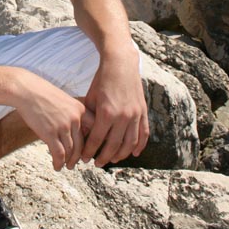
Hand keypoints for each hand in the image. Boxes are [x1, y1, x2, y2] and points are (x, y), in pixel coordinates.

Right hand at [15, 71, 94, 170]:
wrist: (25, 89)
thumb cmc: (41, 92)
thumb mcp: (63, 99)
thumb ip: (71, 113)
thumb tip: (73, 130)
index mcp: (79, 109)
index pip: (94, 129)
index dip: (93, 143)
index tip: (89, 150)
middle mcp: (75, 118)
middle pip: (82, 144)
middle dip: (79, 156)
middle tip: (76, 162)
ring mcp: (63, 126)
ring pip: (71, 151)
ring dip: (69, 161)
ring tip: (66, 166)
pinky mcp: (50, 133)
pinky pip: (59, 153)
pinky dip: (59, 163)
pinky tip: (57, 166)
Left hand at [81, 47, 148, 167]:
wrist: (120, 64)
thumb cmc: (101, 80)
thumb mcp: (90, 97)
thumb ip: (89, 116)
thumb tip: (85, 135)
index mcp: (106, 113)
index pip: (97, 140)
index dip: (90, 151)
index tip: (84, 158)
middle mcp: (122, 116)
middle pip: (114, 146)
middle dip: (104, 157)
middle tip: (96, 164)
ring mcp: (135, 115)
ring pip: (130, 143)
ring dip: (121, 154)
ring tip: (113, 159)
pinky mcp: (143, 112)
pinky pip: (143, 133)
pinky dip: (140, 145)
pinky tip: (134, 153)